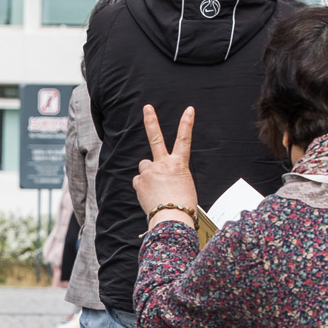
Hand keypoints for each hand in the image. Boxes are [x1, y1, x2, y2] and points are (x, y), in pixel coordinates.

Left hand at [134, 104, 198, 224]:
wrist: (172, 219)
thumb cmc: (183, 205)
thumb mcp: (184, 185)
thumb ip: (171, 174)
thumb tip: (158, 176)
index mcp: (180, 165)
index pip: (185, 140)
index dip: (187, 123)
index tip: (189, 110)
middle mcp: (164, 164)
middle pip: (156, 138)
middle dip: (151, 121)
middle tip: (147, 107)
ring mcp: (150, 172)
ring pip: (144, 166)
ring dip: (147, 173)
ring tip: (155, 187)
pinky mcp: (139, 181)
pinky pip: (139, 180)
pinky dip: (142, 186)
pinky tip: (149, 195)